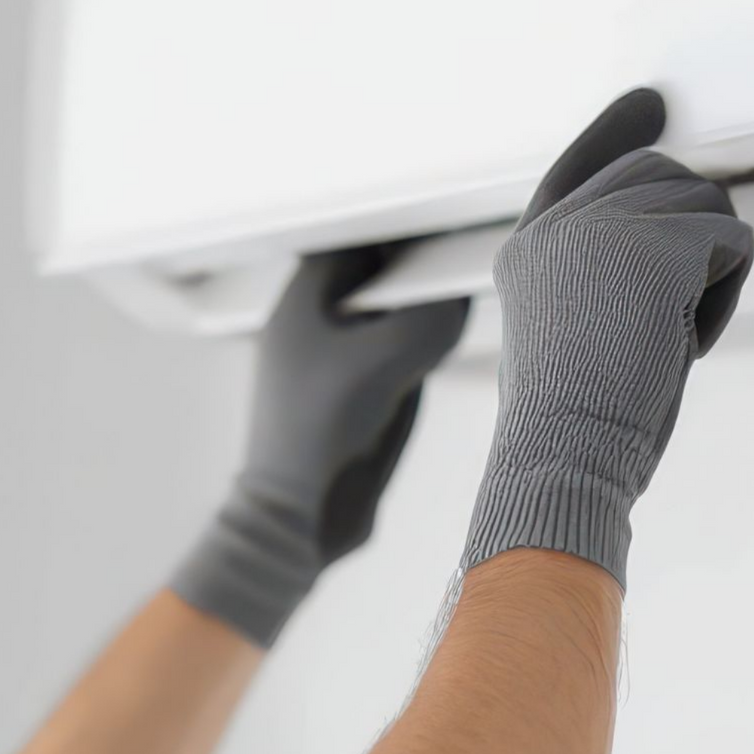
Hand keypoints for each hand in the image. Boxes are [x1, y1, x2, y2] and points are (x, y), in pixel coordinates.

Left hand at [168, 242, 469, 649]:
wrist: (298, 517)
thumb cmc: (318, 436)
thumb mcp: (384, 362)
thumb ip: (428, 319)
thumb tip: (455, 304)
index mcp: (303, 300)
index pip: (360, 239)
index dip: (404, 237)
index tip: (447, 239)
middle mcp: (314, 324)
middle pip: (378, 275)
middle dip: (418, 276)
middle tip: (455, 280)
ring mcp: (332, 362)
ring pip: (389, 316)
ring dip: (419, 317)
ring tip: (448, 321)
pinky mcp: (352, 397)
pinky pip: (392, 355)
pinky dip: (415, 354)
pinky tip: (434, 363)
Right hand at [462, 86, 753, 589]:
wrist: (563, 451)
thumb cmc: (570, 423)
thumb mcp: (571, 332)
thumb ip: (599, 274)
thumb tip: (682, 235)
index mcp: (528, 250)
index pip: (578, 168)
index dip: (615, 133)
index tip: (647, 104)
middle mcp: (561, 224)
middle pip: (659, 173)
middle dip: (690, 228)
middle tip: (674, 310)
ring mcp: (607, 225)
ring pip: (707, 202)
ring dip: (708, 269)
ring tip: (662, 336)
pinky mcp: (660, 242)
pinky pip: (735, 243)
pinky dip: (724, 299)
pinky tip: (680, 343)